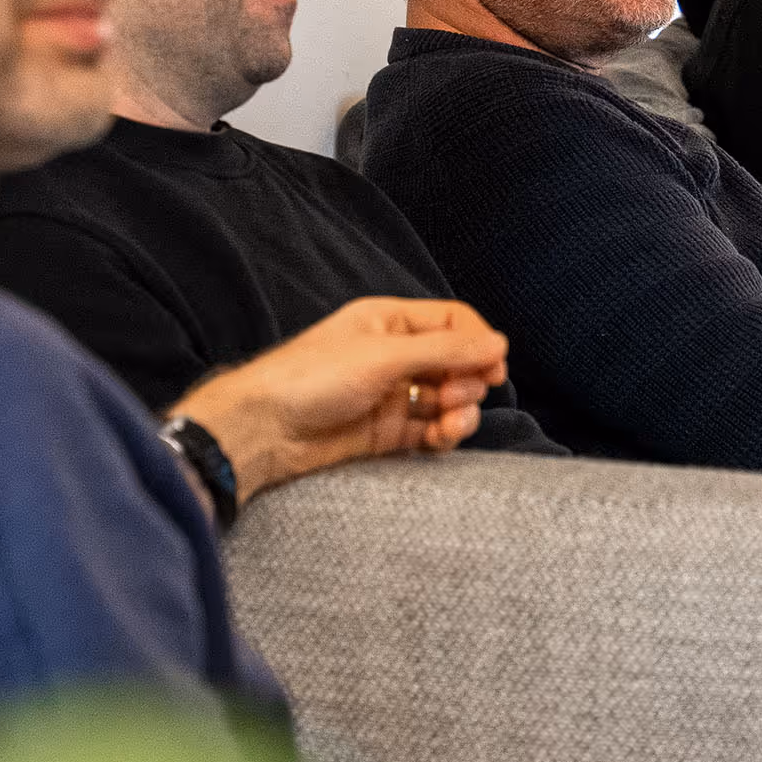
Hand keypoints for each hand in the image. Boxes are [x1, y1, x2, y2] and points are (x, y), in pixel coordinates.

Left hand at [171, 297, 507, 505]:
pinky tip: (440, 439)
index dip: (479, 344)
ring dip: (459, 412)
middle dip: (467, 382)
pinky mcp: (386, 431)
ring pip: (447, 399)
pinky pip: (430, 430)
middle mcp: (394, 354)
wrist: (262, 430)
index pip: (454, 322)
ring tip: (449, 424)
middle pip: (457, 363)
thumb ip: (446, 350)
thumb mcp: (384, 355)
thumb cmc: (312, 378)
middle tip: (455, 397)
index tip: (492, 371)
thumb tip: (499, 344)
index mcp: (391, 322)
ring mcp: (391, 394)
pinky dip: (443, 435)